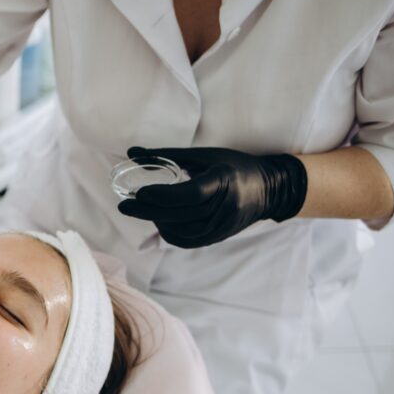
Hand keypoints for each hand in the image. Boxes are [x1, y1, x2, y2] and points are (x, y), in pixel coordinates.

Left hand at [117, 146, 307, 248]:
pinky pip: (188, 241)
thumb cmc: (232, 165)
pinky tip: (159, 222)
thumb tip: (131, 152)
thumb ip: (167, 155)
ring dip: (158, 222)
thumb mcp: (203, 155)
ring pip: (183, 231)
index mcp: (224, 180)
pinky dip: (169, 233)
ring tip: (143, 210)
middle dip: (148, 211)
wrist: (269, 189)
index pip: (191, 193)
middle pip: (181, 214)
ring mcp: (223, 225)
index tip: (139, 192)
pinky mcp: (220, 236)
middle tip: (124, 206)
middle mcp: (226, 206)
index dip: (163, 195)